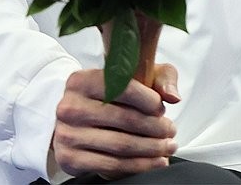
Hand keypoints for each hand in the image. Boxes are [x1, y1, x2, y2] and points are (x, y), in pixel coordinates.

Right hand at [51, 65, 180, 179]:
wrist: (77, 117)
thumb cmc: (111, 93)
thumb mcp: (136, 74)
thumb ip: (160, 77)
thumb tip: (172, 96)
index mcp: (82, 81)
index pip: (122, 88)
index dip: (149, 100)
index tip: (162, 109)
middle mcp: (70, 107)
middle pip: (124, 120)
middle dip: (155, 128)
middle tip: (171, 131)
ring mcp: (67, 135)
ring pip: (121, 145)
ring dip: (151, 149)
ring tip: (167, 147)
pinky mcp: (70, 159)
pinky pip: (112, 166)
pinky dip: (139, 166)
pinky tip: (155, 162)